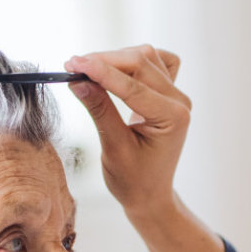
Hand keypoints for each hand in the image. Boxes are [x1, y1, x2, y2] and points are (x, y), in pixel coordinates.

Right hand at [63, 45, 189, 214]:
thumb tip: (78, 80)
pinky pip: (153, 63)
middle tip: (71, 66)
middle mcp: (179, 102)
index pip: (133, 86)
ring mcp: (175, 95)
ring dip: (114, 59)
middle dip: (104, 61)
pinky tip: (113, 69)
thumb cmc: (134, 180)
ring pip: (145, 58)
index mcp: (173, 118)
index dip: (101, 71)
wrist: (149, 194)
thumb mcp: (114, 148)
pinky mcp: (167, 93)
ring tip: (85, 69)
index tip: (73, 64)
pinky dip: (131, 61)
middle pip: (140, 63)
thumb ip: (99, 110)